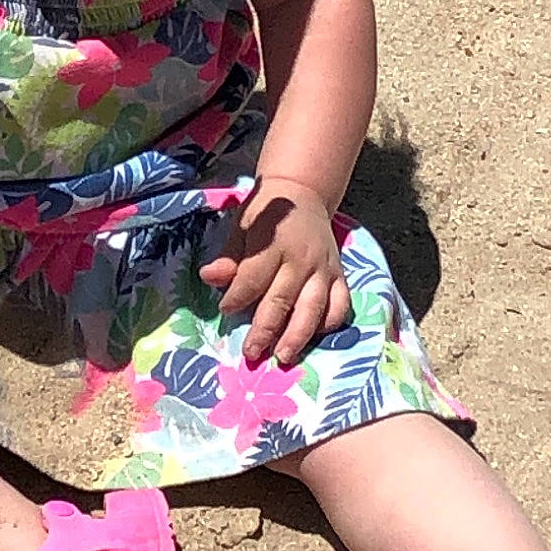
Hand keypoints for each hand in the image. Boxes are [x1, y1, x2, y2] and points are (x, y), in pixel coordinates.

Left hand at [200, 176, 351, 366]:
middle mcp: (302, 258)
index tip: (225, 310)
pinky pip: (340, 304)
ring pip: (314, 307)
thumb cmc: (265, 213)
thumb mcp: (241, 226)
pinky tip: (314, 337)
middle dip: (266, 329)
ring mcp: (324, 269)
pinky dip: (330, 323)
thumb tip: (210, 278)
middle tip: (251, 352)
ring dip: (298, 335)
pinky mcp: (340, 275)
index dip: (238, 297)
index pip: (254, 277)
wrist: (302, 194)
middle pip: (283, 299)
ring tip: (284, 356)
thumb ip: (229, 256)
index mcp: (275, 243)